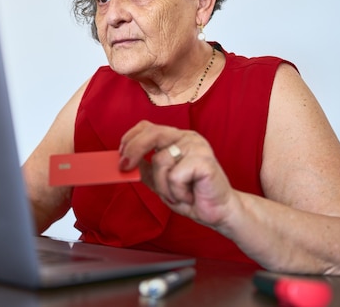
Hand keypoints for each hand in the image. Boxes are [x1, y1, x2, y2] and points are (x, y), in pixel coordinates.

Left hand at [119, 121, 236, 227]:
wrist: (219, 212)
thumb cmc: (191, 195)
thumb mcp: (160, 181)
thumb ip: (145, 169)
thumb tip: (124, 162)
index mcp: (176, 138)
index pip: (148, 127)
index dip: (130, 138)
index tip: (120, 154)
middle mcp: (187, 138)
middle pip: (152, 134)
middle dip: (134, 150)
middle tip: (124, 167)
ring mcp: (197, 147)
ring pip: (160, 161)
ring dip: (163, 186)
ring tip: (179, 194)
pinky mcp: (204, 160)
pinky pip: (175, 176)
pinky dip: (177, 192)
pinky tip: (190, 195)